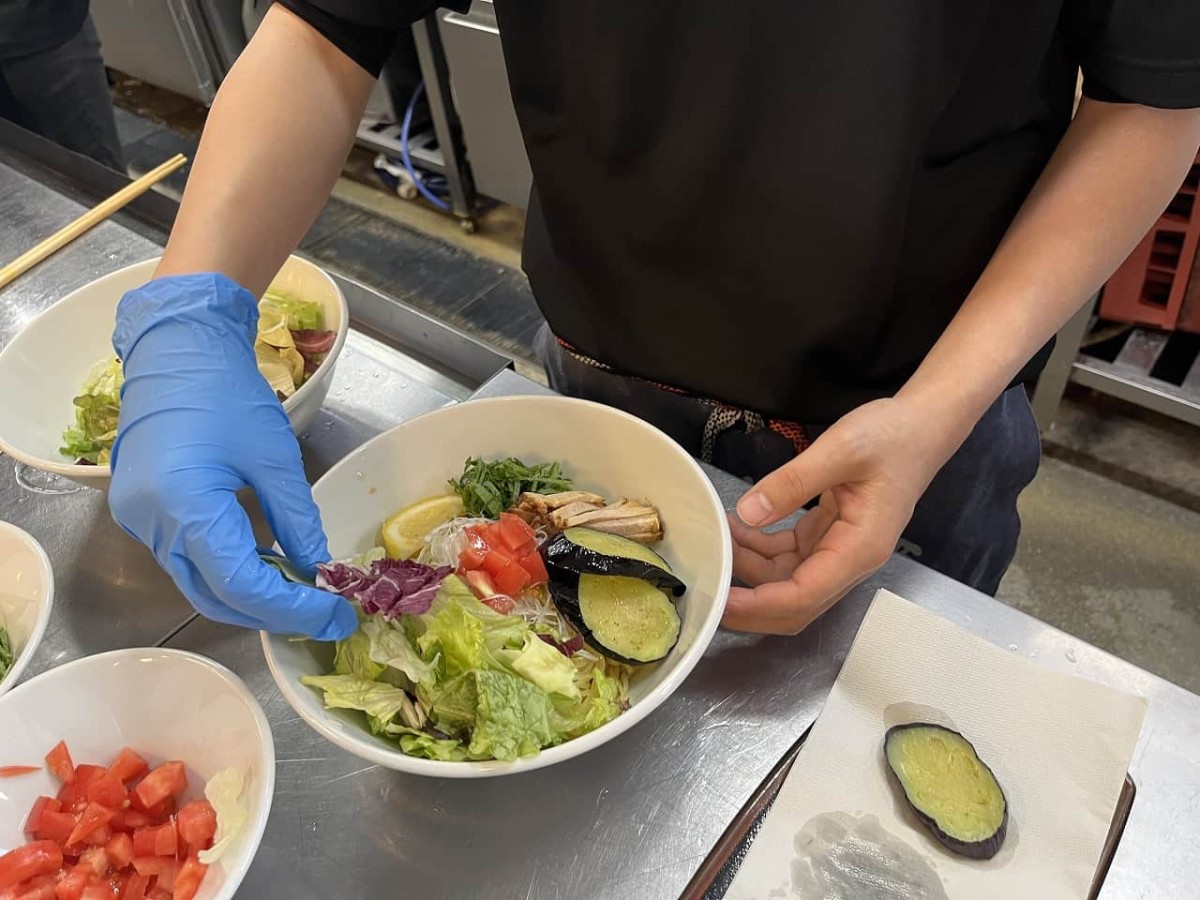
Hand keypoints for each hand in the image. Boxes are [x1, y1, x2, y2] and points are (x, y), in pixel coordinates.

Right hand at [108, 273, 355, 639]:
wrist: (175, 350)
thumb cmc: (225, 393)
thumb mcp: (275, 457)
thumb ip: (297, 521)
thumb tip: (320, 570)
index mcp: (182, 505)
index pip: (240, 584)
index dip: (290, 608)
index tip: (333, 615)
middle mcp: (150, 523)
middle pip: (213, 596)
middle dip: (271, 613)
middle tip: (322, 615)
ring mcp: (138, 522)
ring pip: (197, 585)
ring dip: (248, 597)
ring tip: (301, 595)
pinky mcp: (140, 515)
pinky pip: (186, 561)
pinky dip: (227, 572)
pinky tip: (266, 566)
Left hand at [724, 398, 953, 634]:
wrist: (921, 427)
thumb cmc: (892, 436)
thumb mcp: (841, 448)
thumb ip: (793, 482)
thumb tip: (748, 512)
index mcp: (859, 549)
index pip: (803, 596)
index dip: (758, 605)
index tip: (721, 600)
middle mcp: (849, 560)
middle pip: (793, 604)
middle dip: (748, 602)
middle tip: (706, 583)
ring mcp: (838, 551)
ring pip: (786, 581)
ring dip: (748, 567)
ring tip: (718, 535)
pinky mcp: (828, 537)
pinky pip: (788, 557)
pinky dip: (760, 548)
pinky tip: (739, 526)